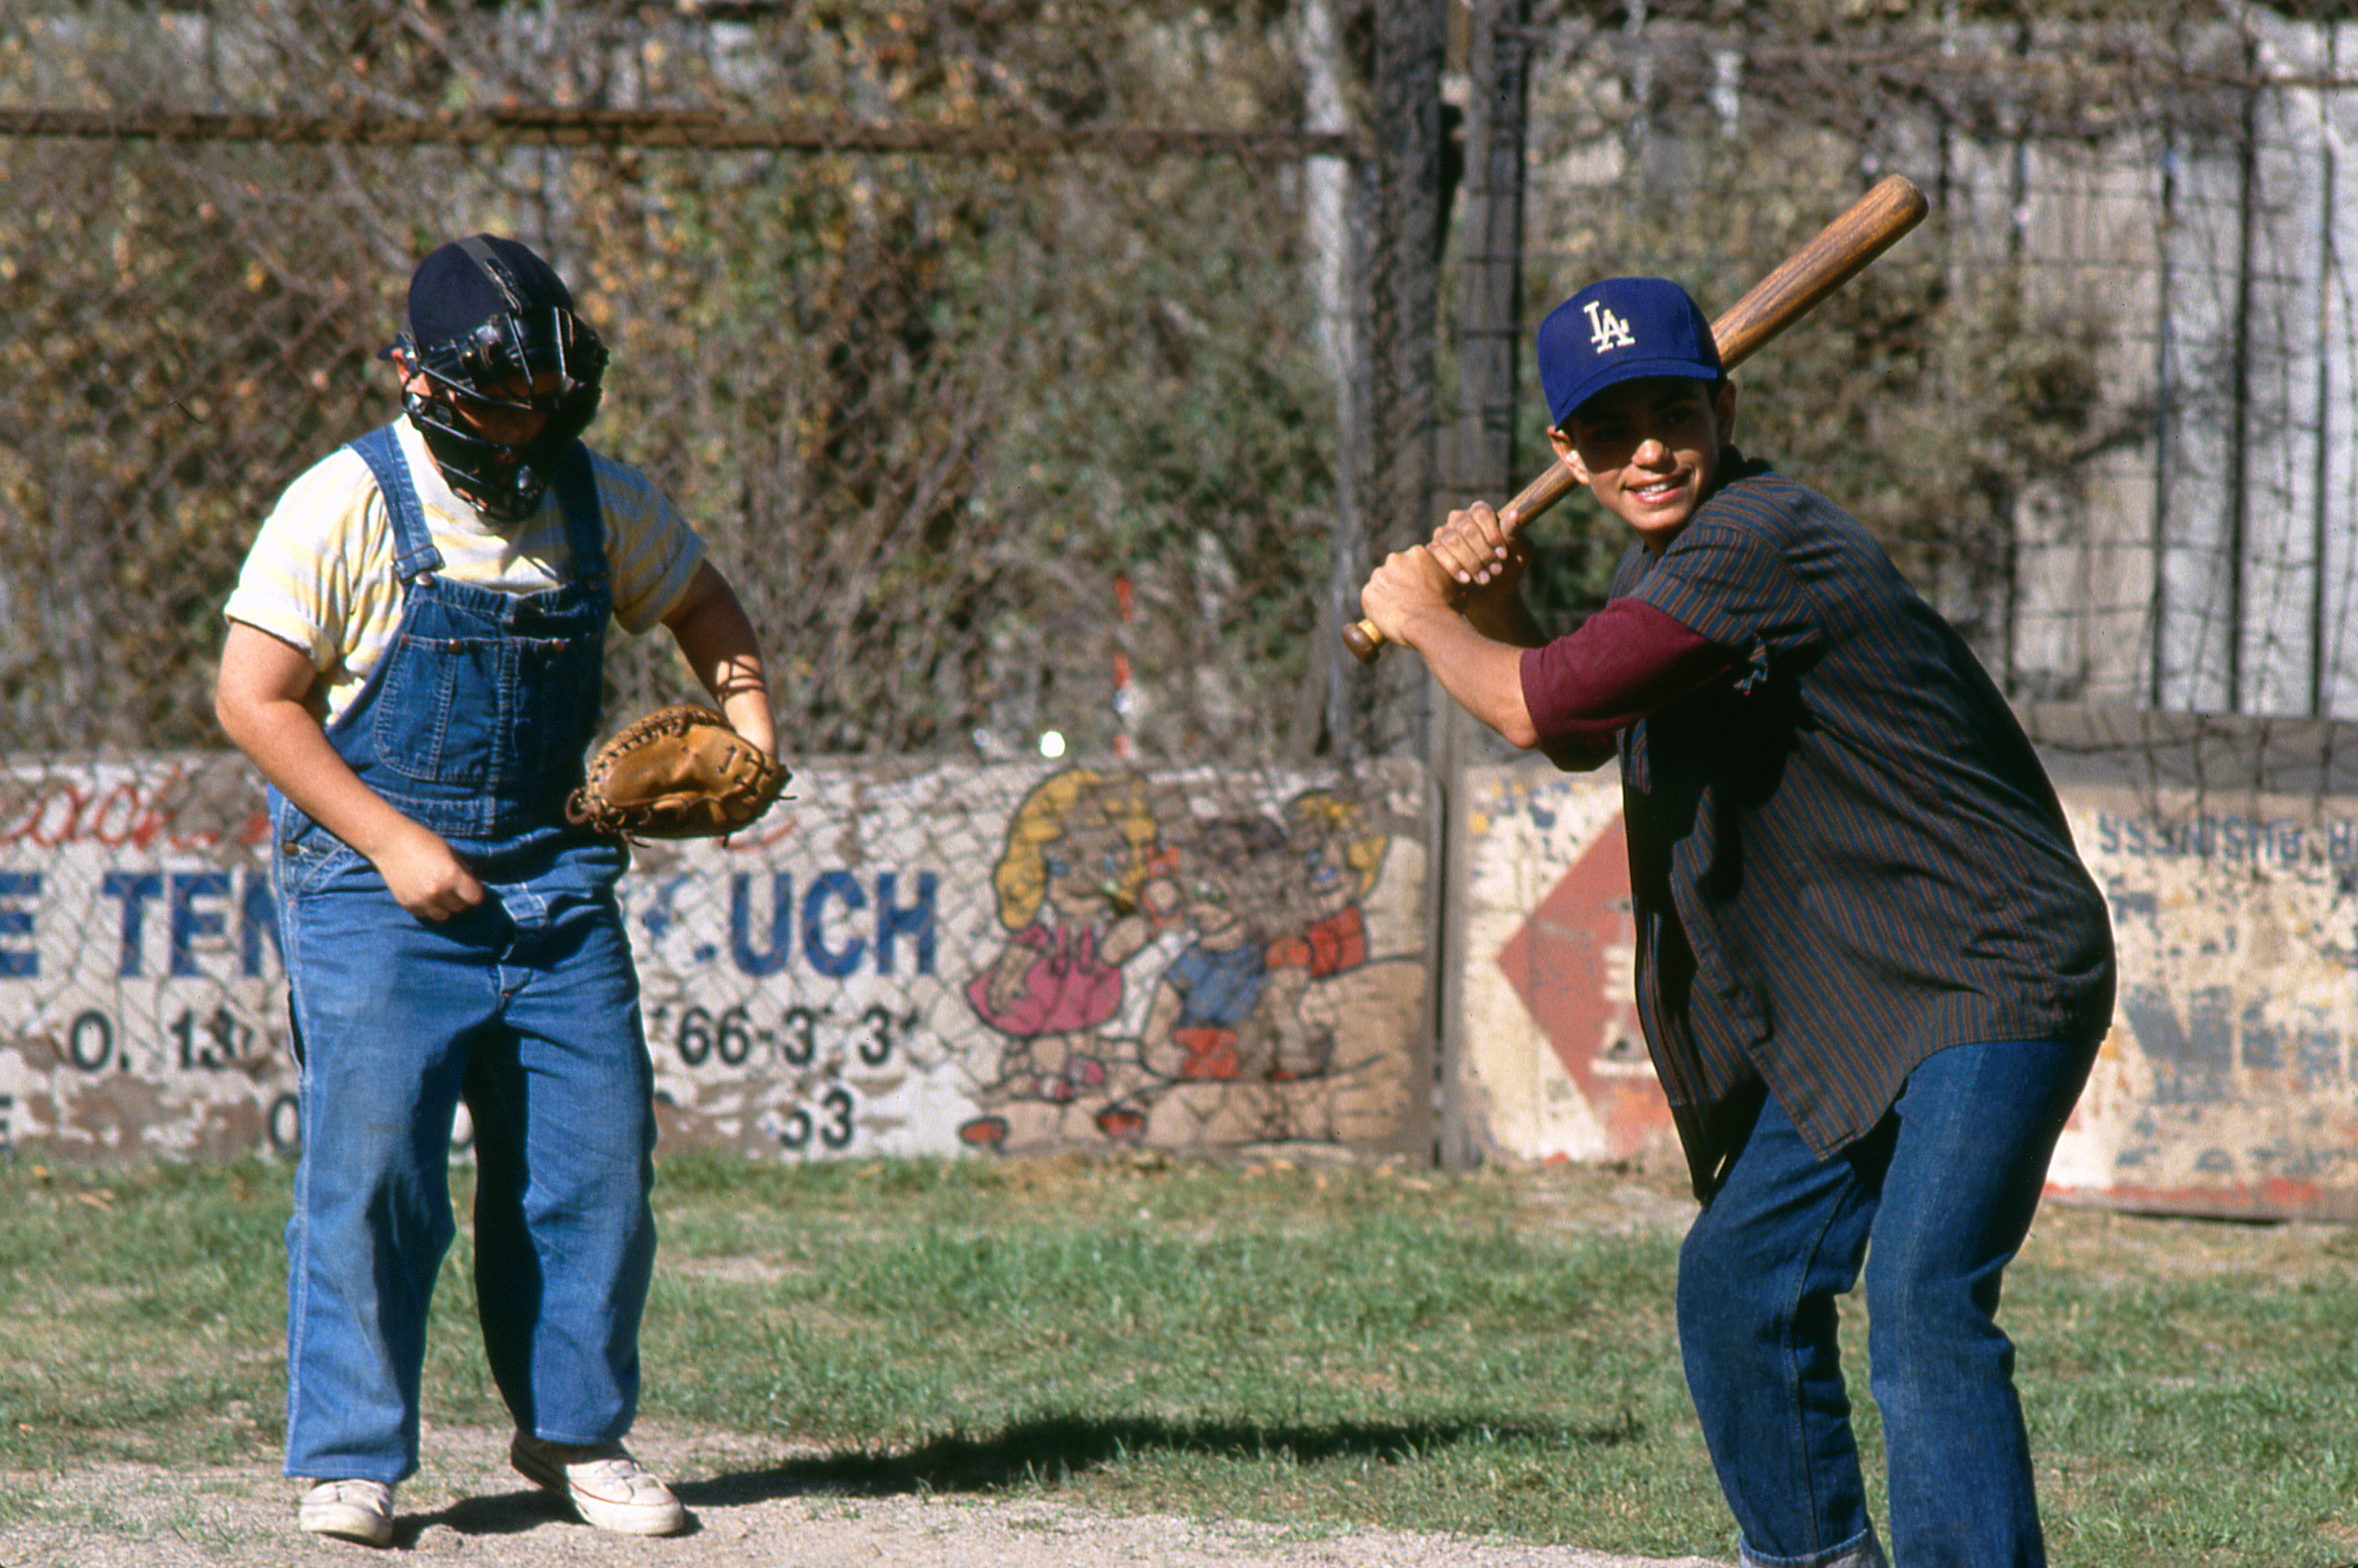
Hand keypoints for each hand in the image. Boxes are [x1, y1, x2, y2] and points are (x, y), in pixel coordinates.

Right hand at [371, 822, 486, 920]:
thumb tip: (475, 888)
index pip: (476, 898)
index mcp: (453, 876)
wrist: (390, 843)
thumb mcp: (452, 853)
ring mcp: (422, 901)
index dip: (475, 892)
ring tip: (438, 892)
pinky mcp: (408, 905)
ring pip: (444, 915)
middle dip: (460, 898)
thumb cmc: (424, 842)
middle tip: (451, 886)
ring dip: (445, 906)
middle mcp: (438, 892)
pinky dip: (427, 907)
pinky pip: (425, 914)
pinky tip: (422, 892)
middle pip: (460, 907)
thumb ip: (465, 873)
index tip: (470, 887)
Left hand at [1359, 545, 1457, 650]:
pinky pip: (1370, 598)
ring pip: (1381, 584)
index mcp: (1416, 553)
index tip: (1418, 590)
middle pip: (1393, 570)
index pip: (1410, 563)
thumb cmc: (1447, 608)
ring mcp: (1379, 576)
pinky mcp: (1367, 593)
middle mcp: (1395, 559)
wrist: (1429, 624)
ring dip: (1386, 593)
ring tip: (1398, 610)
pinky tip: (1388, 616)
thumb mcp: (1455, 584)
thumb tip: (1459, 576)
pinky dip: (1376, 606)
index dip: (1414, 577)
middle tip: (1407, 601)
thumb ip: (1446, 576)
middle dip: (1398, 583)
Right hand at [1427, 501, 1528, 591]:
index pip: (1481, 513)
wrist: (1493, 596)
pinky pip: (1437, 553)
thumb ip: (1517, 534)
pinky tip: (1466, 579)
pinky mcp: (1432, 552)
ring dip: (1470, 561)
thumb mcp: (1522, 553)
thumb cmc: (1509, 569)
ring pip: (1451, 540)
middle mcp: (1459, 519)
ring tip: (1485, 579)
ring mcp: (1443, 535)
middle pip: (1466, 527)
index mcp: (1480, 513)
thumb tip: (1514, 515)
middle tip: (1496, 571)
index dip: (1492, 533)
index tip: (1503, 555)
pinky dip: (1453, 567)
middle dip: (1483, 552)